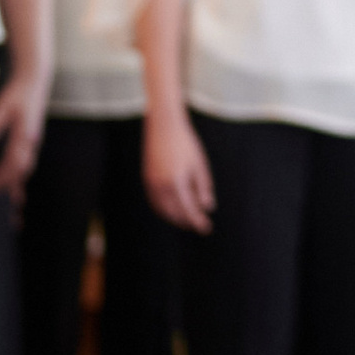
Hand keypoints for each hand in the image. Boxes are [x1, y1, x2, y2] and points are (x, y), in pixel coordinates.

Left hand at [0, 69, 48, 201]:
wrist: (35, 80)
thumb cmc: (18, 91)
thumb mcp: (2, 106)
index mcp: (24, 134)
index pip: (13, 162)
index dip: (2, 176)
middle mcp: (32, 140)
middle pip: (22, 169)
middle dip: (9, 183)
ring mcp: (34, 139)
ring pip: (27, 167)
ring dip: (17, 180)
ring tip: (9, 195)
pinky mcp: (32, 137)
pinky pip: (27, 160)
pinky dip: (20, 172)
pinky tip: (15, 178)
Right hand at [144, 109, 214, 232]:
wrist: (163, 126)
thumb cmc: (186, 144)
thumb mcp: (199, 165)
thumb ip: (203, 188)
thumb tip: (207, 207)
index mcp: (176, 183)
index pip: (188, 210)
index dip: (197, 221)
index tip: (206, 228)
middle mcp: (161, 186)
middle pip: (174, 213)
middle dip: (187, 221)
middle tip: (199, 225)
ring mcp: (151, 183)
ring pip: (163, 209)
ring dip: (175, 217)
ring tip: (188, 220)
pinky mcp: (147, 179)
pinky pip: (155, 201)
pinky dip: (164, 209)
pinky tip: (174, 209)